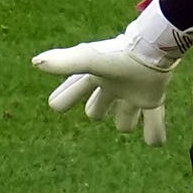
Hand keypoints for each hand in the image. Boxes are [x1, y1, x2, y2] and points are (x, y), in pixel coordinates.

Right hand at [32, 0, 192, 147]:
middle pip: (100, 103)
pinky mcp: (152, 99)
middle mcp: (114, 85)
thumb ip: (63, 63)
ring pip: (126, 115)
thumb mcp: (87, 61)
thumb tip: (35, 62)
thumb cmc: (118, 55)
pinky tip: (157, 143)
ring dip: (126, 121)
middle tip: (95, 113)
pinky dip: (155, 132)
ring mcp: (134, 93)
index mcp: (96, 76)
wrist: (152, 50)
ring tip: (126, 126)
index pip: (75, 88)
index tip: (56, 104)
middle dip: (97, 108)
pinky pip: (154, 120)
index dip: (66, 96)